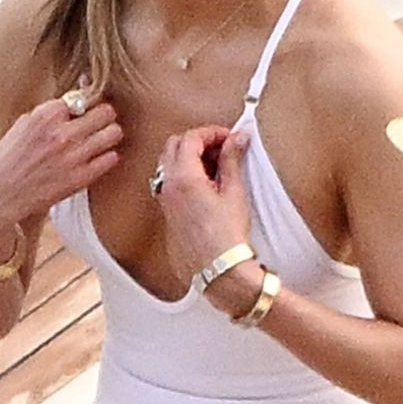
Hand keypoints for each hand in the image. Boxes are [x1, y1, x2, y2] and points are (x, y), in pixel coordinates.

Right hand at [0, 91, 121, 251]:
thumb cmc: (7, 160)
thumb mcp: (22, 126)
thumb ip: (49, 114)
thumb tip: (73, 104)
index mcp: (45, 115)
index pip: (82, 96)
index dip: (82, 105)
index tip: (81, 111)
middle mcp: (62, 132)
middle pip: (105, 111)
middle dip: (103, 115)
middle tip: (98, 122)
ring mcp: (74, 156)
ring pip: (114, 132)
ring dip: (109, 134)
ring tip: (101, 139)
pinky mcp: (81, 178)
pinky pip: (111, 158)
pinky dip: (107, 157)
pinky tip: (97, 159)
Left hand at [153, 124, 251, 288]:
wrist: (220, 271)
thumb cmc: (227, 237)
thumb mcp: (234, 192)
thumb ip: (232, 160)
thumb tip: (237, 139)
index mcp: (182, 177)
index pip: (190, 138)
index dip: (212, 132)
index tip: (229, 137)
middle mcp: (167, 187)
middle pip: (173, 147)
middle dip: (197, 141)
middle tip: (222, 148)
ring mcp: (165, 202)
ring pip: (168, 165)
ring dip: (189, 158)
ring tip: (217, 168)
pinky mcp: (168, 216)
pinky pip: (170, 185)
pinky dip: (185, 177)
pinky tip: (207, 187)